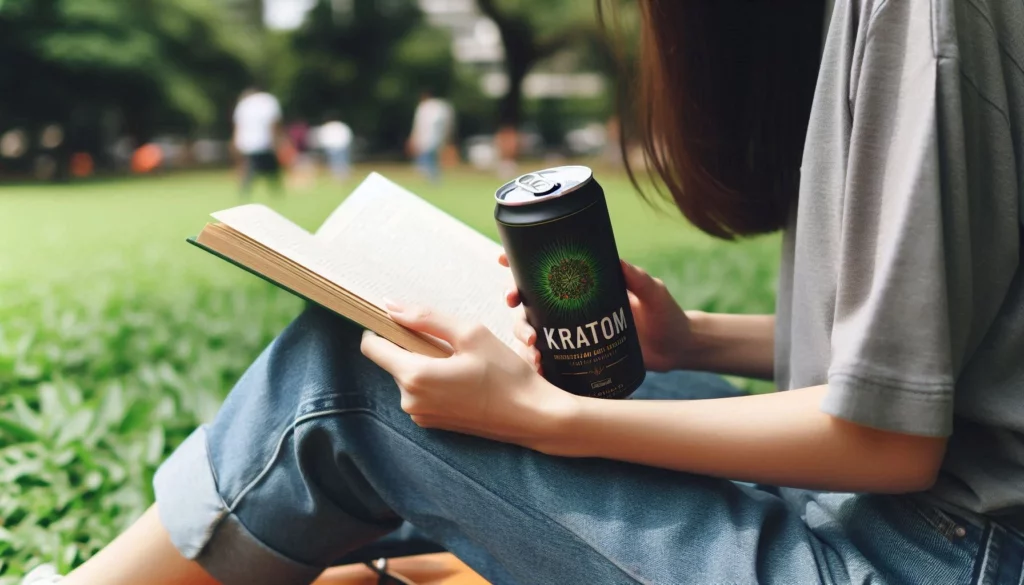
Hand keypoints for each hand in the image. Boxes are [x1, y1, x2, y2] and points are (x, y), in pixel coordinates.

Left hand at [360, 301, 576, 448]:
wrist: (532, 416)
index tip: (400, 318)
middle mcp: (410, 400)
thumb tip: (390, 305)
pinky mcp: (432, 423)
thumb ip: (426, 317)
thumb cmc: (506, 374)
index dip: (382, 327)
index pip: (371, 346)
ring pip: (408, 375)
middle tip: (451, 342)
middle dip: (413, 345)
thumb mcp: (470, 334)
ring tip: (462, 362)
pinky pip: (422, 391)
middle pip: (393, 360)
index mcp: (414, 376)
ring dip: (426, 362)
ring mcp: (420, 415)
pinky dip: (435, 379)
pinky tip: (464, 378)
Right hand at [499, 254, 693, 371]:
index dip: (518, 262)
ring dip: (523, 339)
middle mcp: (571, 307)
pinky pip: (550, 359)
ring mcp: (572, 332)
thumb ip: (638, 280)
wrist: (677, 349)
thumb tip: (619, 262)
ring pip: (532, 331)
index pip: (546, 270)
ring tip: (535, 352)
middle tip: (517, 309)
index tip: (502, 258)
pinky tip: (540, 370)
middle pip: (528, 302)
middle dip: (515, 305)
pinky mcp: (578, 356)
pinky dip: (539, 364)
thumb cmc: (667, 314)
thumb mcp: (653, 292)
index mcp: (584, 285)